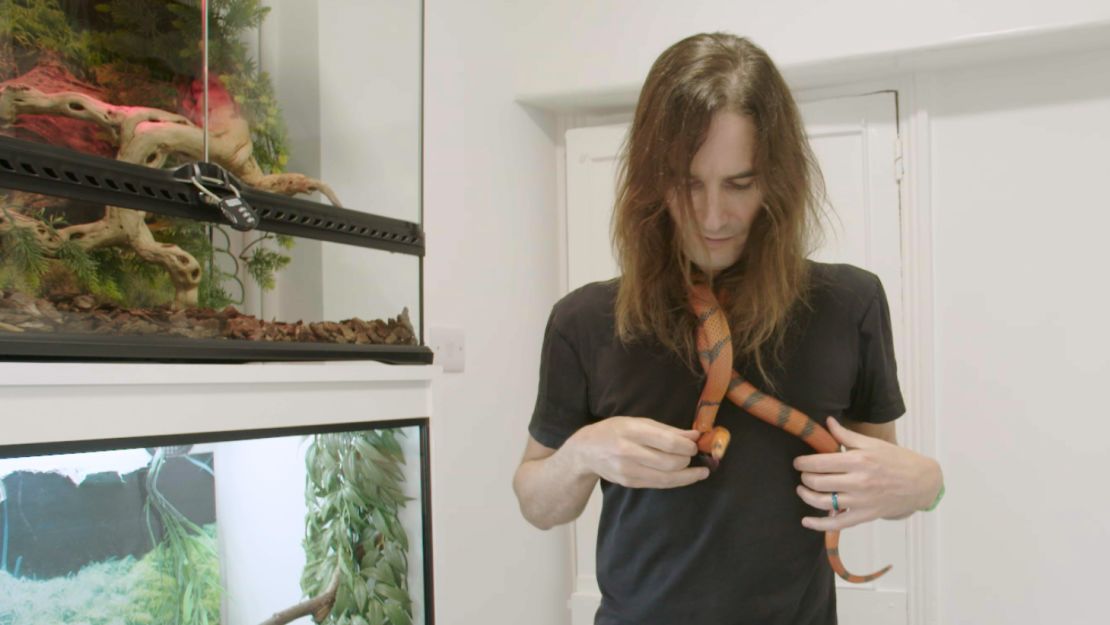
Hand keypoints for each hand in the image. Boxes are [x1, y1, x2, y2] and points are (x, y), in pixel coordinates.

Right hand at [567, 416, 709, 488]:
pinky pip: (659, 485)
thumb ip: (666, 429)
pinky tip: (685, 477)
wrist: (586, 451)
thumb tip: (694, 435)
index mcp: (632, 431)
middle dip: (688, 460)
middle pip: (670, 462)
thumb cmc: (614, 430)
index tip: (695, 445)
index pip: (668, 442)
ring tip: (700, 472)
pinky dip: (676, 481)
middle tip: (694, 455)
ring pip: (667, 478)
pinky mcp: (630, 483)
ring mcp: (628, 470)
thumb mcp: (637, 422)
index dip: (687, 446)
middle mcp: (629, 452)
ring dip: (688, 476)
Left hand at [793, 417, 942, 530]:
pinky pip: (838, 523)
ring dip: (807, 496)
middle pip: (819, 482)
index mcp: (859, 460)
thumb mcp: (873, 444)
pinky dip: (819, 525)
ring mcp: (862, 501)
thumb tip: (827, 422)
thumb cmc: (897, 459)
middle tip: (802, 474)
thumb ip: (846, 435)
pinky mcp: (866, 515)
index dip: (803, 463)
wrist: (922, 482)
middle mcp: (859, 481)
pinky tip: (806, 521)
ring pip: (823, 502)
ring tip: (802, 489)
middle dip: (805, 477)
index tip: (798, 462)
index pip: (820, 462)